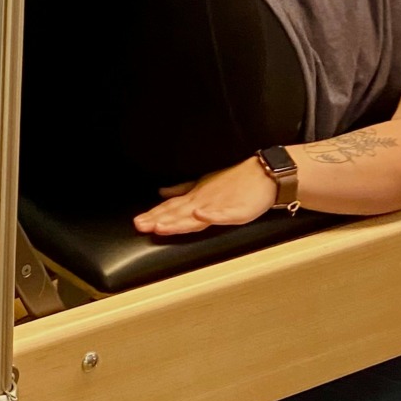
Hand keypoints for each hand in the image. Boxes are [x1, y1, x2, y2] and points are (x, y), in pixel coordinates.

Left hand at [133, 157, 278, 236]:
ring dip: (177, 221)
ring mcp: (219, 205)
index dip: (154, 215)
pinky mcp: (236, 210)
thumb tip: (161, 193)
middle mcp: (203, 201)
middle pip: (177, 213)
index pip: (170, 208)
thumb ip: (182, 190)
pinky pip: (222, 213)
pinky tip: (199, 216)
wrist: (263, 174)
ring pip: (194, 216)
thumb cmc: (235, 181)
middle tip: (140, 225)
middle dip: (158, 220)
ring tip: (161, 226)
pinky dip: (210, 215)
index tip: (137, 222)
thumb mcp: (203, 183)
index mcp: (195, 196)